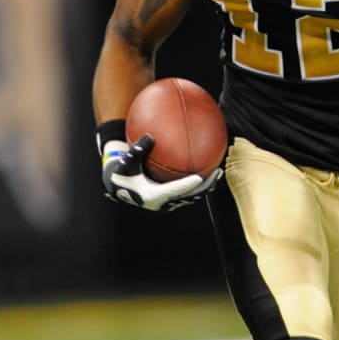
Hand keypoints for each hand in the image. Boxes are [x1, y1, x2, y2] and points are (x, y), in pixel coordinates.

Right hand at [100, 134, 219, 211]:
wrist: (119, 187)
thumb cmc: (123, 172)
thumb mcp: (127, 161)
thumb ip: (138, 150)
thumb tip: (149, 136)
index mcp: (153, 195)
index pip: (174, 190)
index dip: (187, 185)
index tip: (199, 177)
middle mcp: (163, 202)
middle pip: (189, 195)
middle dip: (205, 185)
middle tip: (218, 173)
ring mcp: (168, 203)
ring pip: (191, 196)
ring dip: (205, 186)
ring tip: (218, 173)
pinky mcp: (170, 200)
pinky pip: (187, 191)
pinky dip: (198, 183)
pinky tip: (206, 168)